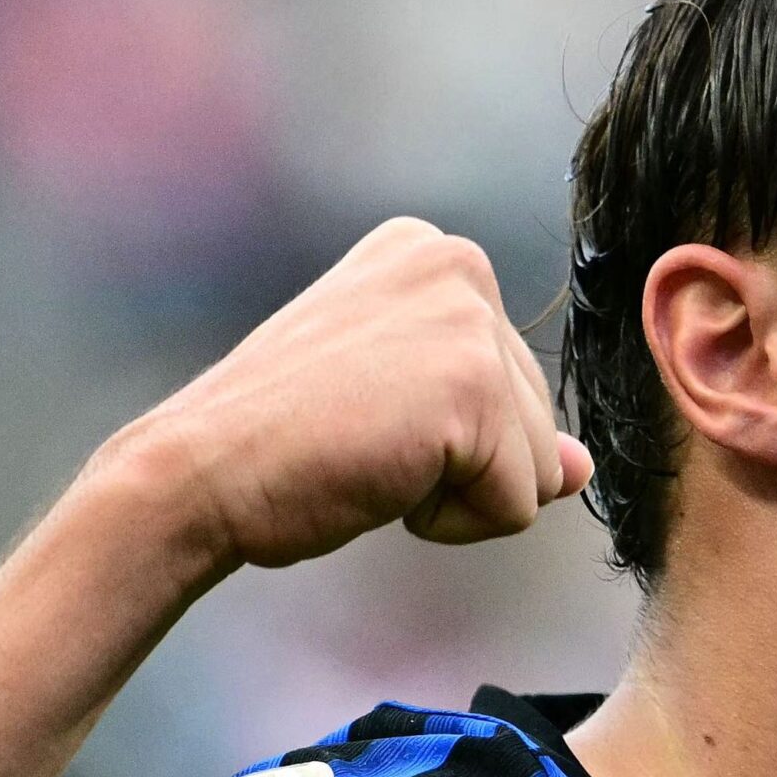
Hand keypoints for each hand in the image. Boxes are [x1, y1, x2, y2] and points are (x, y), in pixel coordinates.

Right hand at [93, 217, 593, 571]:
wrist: (197, 473)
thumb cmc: (276, 447)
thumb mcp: (400, 413)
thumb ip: (496, 421)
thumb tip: (579, 468)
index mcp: (431, 254)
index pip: (511, 383)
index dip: (443, 434)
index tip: (356, 414)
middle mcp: (459, 263)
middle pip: (534, 422)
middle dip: (459, 465)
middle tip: (357, 441)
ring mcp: (469, 321)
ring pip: (537, 468)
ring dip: (457, 495)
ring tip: (367, 456)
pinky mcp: (475, 386)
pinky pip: (520, 505)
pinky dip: (452, 523)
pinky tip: (378, 480)